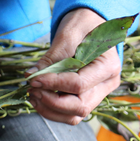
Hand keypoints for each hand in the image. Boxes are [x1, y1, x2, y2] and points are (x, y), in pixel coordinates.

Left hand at [26, 8, 121, 124]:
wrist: (90, 24)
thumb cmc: (83, 24)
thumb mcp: (68, 35)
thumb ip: (52, 58)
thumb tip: (31, 76)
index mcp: (108, 66)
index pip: (78, 84)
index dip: (53, 84)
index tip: (33, 79)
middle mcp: (107, 85)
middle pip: (79, 106)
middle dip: (51, 102)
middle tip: (32, 89)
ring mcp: (98, 94)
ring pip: (74, 116)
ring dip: (50, 110)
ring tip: (33, 94)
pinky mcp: (87, 98)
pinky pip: (70, 113)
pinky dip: (52, 110)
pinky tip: (38, 98)